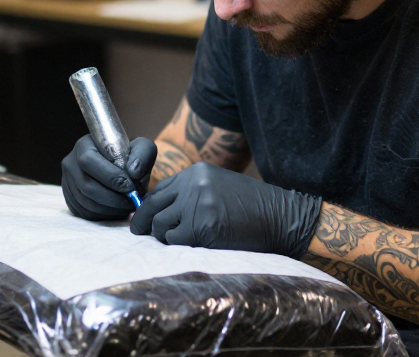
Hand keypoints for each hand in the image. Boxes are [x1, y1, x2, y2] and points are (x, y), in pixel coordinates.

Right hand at [61, 135, 155, 220]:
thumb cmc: (129, 156)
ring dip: (110, 209)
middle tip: (132, 202)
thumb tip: (133, 172)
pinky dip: (104, 215)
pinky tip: (117, 210)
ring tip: (127, 206)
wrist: (118, 166)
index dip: (110, 177)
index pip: (89, 161)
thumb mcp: (141, 147)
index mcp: (84, 145)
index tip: (130, 187)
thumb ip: (143, 155)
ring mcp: (67, 182)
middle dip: (113, 198)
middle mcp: (70, 163)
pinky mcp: (70, 199)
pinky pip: (85, 213)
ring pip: (86, 202)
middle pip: (87, 186)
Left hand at [129, 162, 321, 258]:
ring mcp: (197, 205)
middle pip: (152, 205)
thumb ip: (191, 193)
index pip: (159, 189)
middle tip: (138, 231)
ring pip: (159, 225)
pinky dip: (177, 246)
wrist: (281, 217)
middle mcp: (193, 185)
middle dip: (141, 222)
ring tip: (178, 241)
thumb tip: (159, 210)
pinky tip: (192, 245)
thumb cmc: (251, 207)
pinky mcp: (202, 227)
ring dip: (163, 237)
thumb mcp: (218, 187)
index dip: (149, 206)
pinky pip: (174, 240)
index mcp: (196, 172)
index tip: (145, 218)